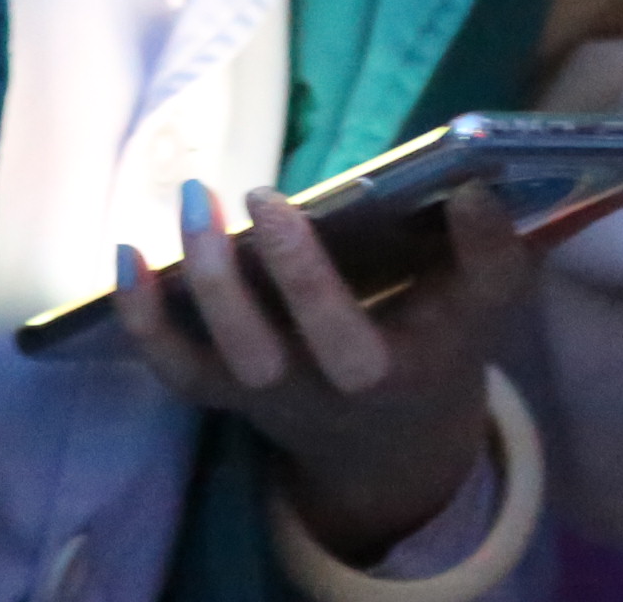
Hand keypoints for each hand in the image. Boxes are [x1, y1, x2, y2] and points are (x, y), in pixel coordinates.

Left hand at [112, 178, 532, 563]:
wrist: (386, 440)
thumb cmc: (436, 341)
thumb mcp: (482, 304)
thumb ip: (493, 249)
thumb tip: (479, 182)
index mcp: (429, 351)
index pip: (467, 306)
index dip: (476, 252)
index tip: (469, 190)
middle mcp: (350, 385)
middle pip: (326, 346)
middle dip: (297, 274)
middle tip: (272, 196)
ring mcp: (281, 393)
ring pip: (240, 358)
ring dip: (213, 280)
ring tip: (200, 198)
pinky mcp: (228, 392)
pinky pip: (176, 367)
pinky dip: (144, 318)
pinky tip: (128, 252)